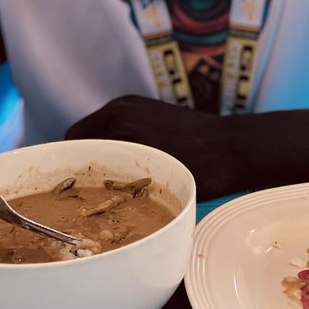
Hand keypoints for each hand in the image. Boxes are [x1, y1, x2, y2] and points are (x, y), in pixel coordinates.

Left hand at [64, 95, 235, 200]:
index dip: (79, 157)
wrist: (232, 147)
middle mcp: (118, 116)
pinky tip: (129, 202)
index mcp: (121, 106)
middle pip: (77, 152)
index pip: (77, 135)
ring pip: (91, 169)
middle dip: (82, 172)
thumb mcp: (156, 122)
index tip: (86, 177)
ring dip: (96, 185)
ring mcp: (128, 136)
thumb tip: (105, 161)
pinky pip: (112, 183)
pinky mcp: (141, 160)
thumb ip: (128, 133)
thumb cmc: (199, 141)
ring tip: (110, 202)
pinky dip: (114, 194)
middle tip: (93, 194)